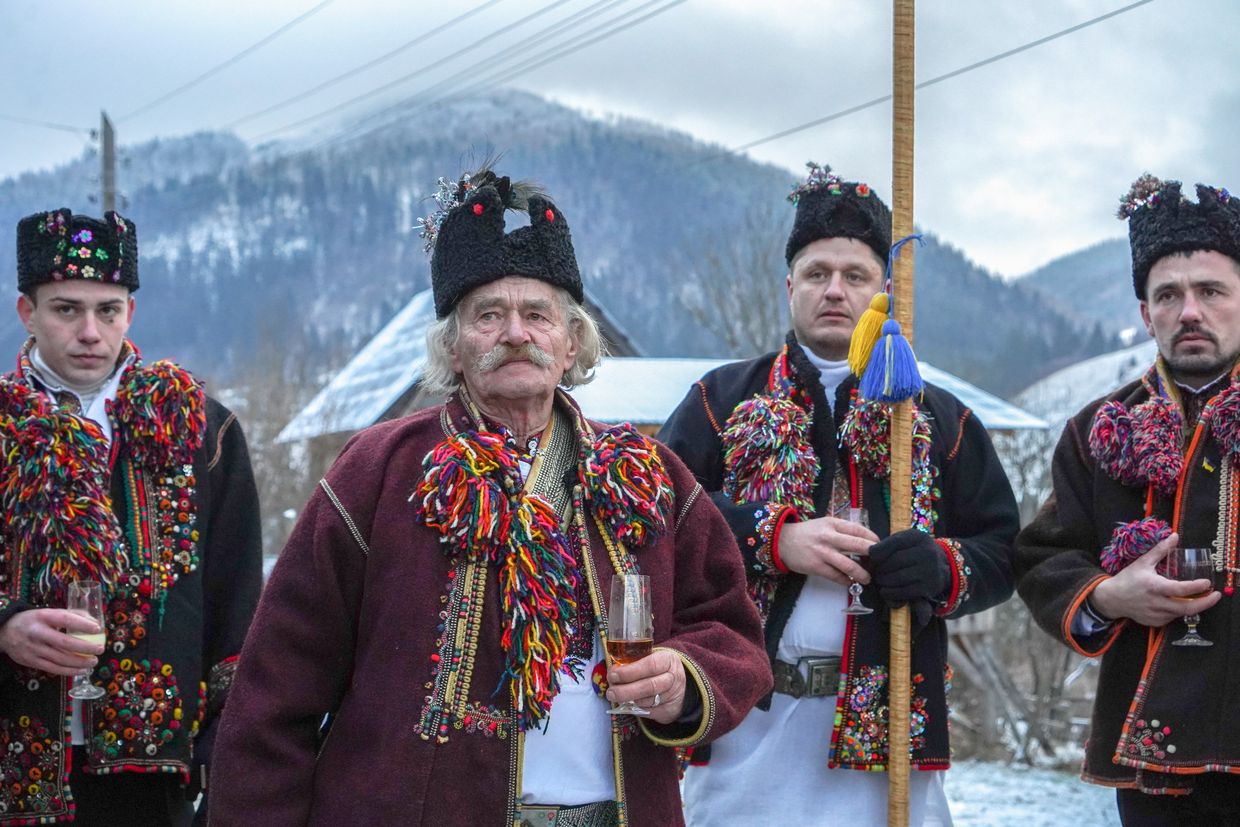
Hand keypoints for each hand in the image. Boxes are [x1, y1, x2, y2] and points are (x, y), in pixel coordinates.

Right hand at [0, 608, 103, 675]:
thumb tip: (95, 622)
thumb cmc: (34, 621)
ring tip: (94, 661)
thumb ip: (71, 615)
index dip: (82, 624)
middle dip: (85, 648)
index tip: (98, 629)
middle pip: (64, 643)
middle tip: (100, 649)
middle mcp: (37, 633)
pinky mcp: (30, 661)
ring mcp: (33, 649)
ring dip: (80, 662)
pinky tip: (81, 670)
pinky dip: (69, 671)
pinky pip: (53, 668)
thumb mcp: (49, 612)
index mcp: (43, 616)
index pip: (65, 619)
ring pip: (60, 659)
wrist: (5, 632)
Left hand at [606, 648, 685, 724]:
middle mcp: (672, 678)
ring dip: (628, 700)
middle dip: (626, 690)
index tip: (613, 675)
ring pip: (648, 701)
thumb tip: (613, 670)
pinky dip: (635, 708)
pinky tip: (626, 703)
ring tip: (615, 696)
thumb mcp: (650, 658)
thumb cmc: (657, 668)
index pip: (650, 665)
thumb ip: (634, 662)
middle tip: (611, 692)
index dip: (630, 671)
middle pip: (649, 686)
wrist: (677, 685)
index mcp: (668, 660)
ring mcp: (672, 695)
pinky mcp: (669, 710)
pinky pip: (649, 711)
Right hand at [776, 517, 878, 584]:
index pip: (858, 529)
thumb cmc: (807, 533)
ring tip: (868, 578)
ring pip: (849, 565)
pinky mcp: (816, 567)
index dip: (872, 538)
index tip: (879, 546)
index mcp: (832, 524)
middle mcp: (829, 537)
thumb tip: (864, 540)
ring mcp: (823, 553)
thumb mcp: (824, 524)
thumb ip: (842, 530)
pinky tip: (850, 582)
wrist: (781, 541)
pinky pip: (837, 576)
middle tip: (882, 562)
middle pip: (858, 545)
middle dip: (873, 554)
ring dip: (862, 574)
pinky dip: (846, 580)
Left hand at [866, 529, 950, 604]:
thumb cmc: (917, 551)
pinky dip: (890, 592)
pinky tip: (885, 590)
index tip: (871, 557)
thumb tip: (869, 554)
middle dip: (879, 568)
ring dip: (883, 581)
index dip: (877, 551)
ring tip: (880, 580)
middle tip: (874, 571)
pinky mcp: (928, 587)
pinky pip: (903, 592)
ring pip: (896, 578)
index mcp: (919, 537)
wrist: (944, 566)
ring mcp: (929, 571)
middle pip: (892, 562)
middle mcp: (926, 552)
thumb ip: (890, 544)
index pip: (893, 544)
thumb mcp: (907, 540)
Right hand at [1091, 533, 1220, 626]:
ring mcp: (1156, 614)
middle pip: (1187, 608)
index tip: (1208, 583)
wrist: (1112, 599)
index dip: (1196, 587)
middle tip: (1216, 596)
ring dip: (1193, 606)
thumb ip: (1161, 550)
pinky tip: (1178, 603)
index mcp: (1154, 587)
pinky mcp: (1154, 622)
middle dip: (1206, 603)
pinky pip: (1172, 618)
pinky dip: (1179, 611)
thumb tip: (1175, 536)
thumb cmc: (1127, 579)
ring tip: (1201, 598)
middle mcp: (1156, 603)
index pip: (1180, 589)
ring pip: (1182, 614)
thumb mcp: (1143, 562)